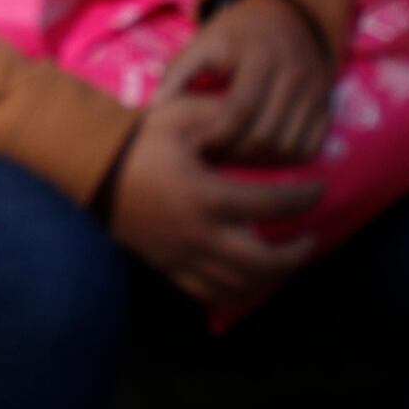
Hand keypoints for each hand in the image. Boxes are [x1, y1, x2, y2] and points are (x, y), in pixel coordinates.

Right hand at [104, 92, 322, 314]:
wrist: (90, 169)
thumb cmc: (137, 139)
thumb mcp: (180, 115)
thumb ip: (224, 118)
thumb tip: (261, 125)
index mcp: (207, 195)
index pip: (271, 203)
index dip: (303, 198)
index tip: (319, 190)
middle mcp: (199, 235)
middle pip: (262, 262)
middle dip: (295, 255)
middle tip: (311, 239)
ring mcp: (183, 257)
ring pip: (239, 286)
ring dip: (271, 278)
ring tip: (286, 261)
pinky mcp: (168, 267)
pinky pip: (209, 293)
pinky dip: (237, 292)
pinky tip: (249, 279)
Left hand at [166, 0, 333, 166]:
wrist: (284, 14)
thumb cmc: (235, 34)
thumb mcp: (204, 41)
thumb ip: (179, 72)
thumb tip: (155, 107)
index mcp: (260, 55)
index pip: (240, 109)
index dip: (215, 134)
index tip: (194, 143)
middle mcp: (294, 72)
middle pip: (267, 133)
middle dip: (235, 152)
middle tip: (211, 155)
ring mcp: (315, 89)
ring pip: (290, 145)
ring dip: (260, 160)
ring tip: (233, 155)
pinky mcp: (326, 103)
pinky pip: (310, 145)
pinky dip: (286, 157)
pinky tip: (261, 152)